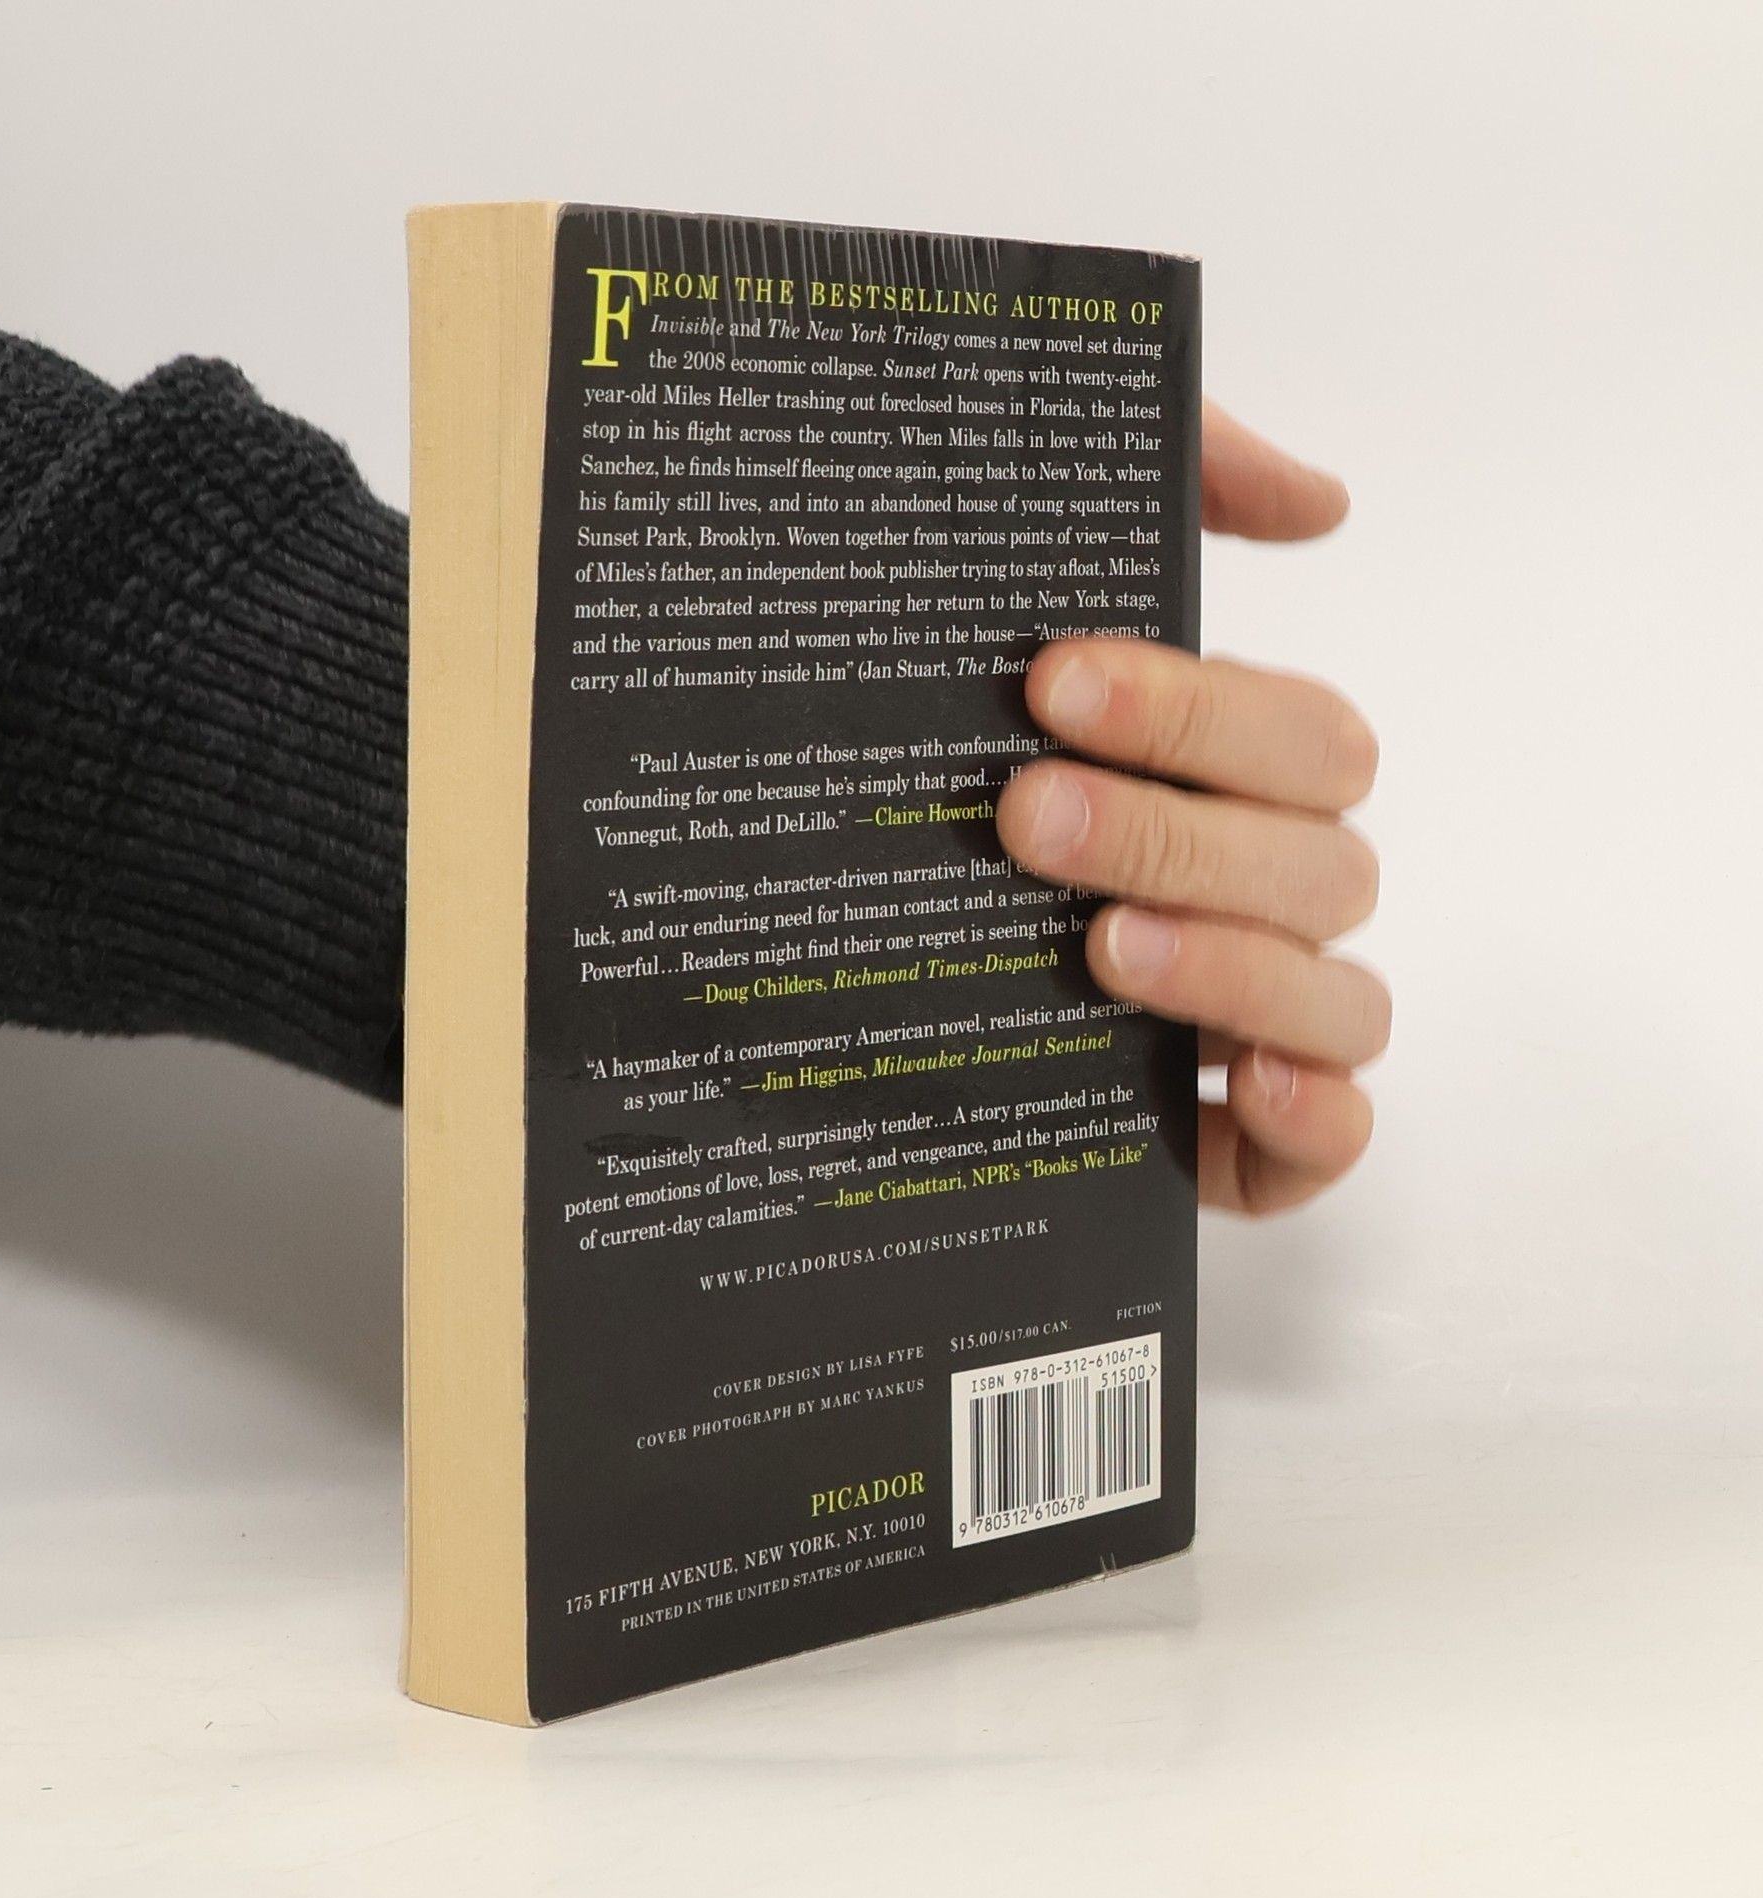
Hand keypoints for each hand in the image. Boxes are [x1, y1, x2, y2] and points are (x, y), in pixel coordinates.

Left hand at [996, 400, 1385, 1215]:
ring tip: (1102, 949)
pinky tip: (1242, 1086)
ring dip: (1236, 968)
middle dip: (1180, 837)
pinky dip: (1314, 1118)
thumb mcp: (1033, 583)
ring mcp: (1257, 1016)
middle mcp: (1266, 893)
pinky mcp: (1227, 1135)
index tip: (1051, 685)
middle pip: (1321, 867)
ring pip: (1340, 998)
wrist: (826, 933)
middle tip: (1028, 817)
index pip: (1298, 738)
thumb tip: (1319, 498)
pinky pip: (1329, 1139)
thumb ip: (1183, 490)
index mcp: (1239, 780)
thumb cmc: (969, 751)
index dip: (1197, 713)